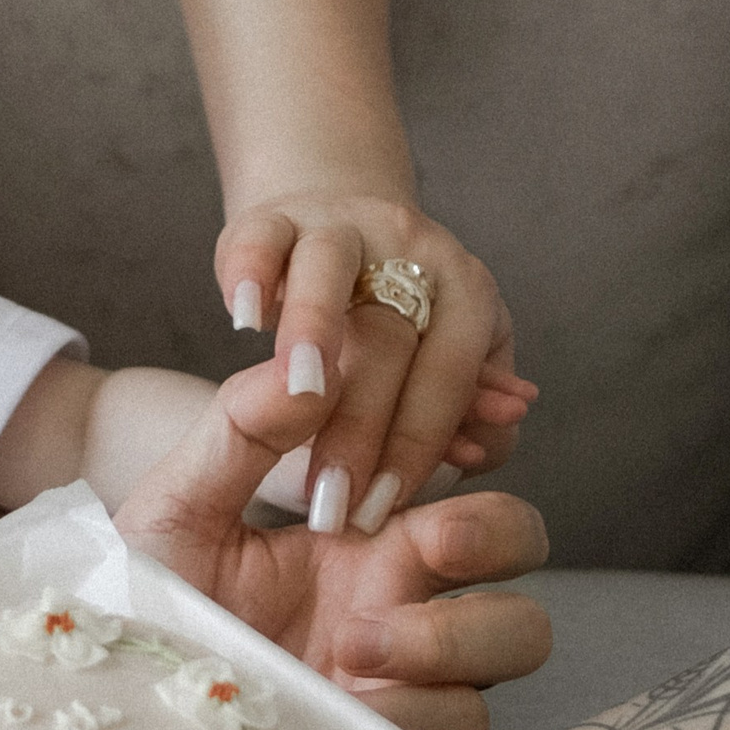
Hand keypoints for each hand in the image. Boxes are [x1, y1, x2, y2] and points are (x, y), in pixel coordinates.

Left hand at [118, 354, 551, 729]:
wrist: (107, 703)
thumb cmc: (146, 603)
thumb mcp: (179, 508)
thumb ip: (241, 429)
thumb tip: (311, 364)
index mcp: (362, 528)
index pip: (456, 462)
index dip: (470, 446)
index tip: (437, 442)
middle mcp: (398, 591)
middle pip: (520, 543)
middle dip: (496, 533)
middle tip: (432, 540)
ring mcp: (406, 668)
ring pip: (517, 636)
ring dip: (452, 635)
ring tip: (350, 644)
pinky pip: (460, 719)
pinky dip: (413, 710)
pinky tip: (342, 703)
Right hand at [221, 194, 532, 532]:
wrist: (340, 238)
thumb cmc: (391, 332)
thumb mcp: (444, 371)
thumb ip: (466, 415)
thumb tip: (485, 442)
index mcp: (466, 292)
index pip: (449, 374)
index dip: (416, 444)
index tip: (377, 511)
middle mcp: (413, 248)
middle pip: (390, 332)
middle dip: (358, 422)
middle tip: (326, 499)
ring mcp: (342, 226)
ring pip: (330, 267)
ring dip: (314, 330)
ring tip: (297, 397)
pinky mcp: (274, 218)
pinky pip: (261, 234)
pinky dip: (251, 270)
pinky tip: (243, 319)